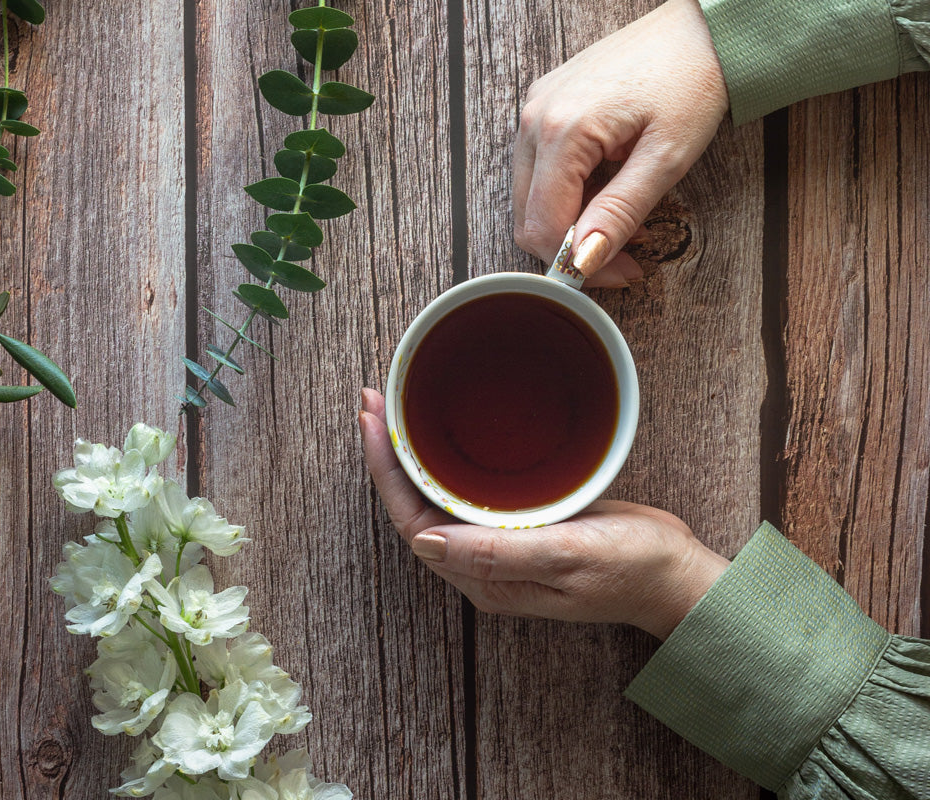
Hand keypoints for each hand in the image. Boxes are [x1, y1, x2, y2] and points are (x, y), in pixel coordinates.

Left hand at [358, 388, 727, 638]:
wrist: (677, 574)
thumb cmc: (632, 569)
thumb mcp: (570, 555)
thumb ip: (501, 553)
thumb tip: (427, 540)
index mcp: (485, 578)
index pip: (413, 523)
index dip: (385, 473)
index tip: (372, 421)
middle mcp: (482, 564)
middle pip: (415, 506)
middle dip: (387, 456)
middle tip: (372, 400)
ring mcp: (500, 546)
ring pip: (437, 497)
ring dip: (410, 455)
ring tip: (391, 408)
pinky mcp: (519, 525)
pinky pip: (466, 491)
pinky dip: (445, 458)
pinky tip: (441, 433)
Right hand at [513, 0, 728, 286]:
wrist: (699, 30)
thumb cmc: (691, 82)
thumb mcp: (665, 157)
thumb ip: (620, 211)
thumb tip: (584, 260)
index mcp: (561, 130)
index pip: (543, 226)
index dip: (579, 264)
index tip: (621, 273)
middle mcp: (535, 119)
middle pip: (528, 217)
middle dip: (573, 247)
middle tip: (625, 254)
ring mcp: (534, 110)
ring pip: (530, 197)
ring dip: (572, 221)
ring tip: (625, 218)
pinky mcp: (543, 106)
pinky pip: (539, 170)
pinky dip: (569, 193)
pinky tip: (609, 188)